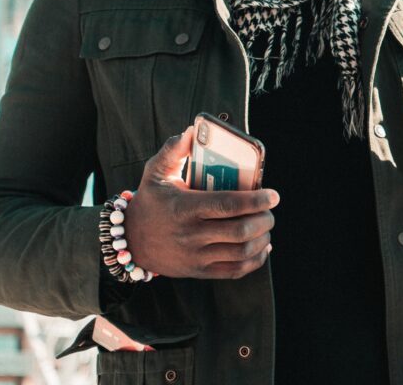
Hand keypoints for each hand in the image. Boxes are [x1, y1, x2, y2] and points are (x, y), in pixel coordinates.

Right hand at [123, 127, 278, 278]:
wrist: (130, 242)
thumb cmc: (149, 202)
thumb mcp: (155, 173)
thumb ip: (173, 150)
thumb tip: (192, 131)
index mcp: (184, 208)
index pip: (227, 205)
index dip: (255, 200)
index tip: (273, 194)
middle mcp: (191, 235)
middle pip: (240, 231)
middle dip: (264, 219)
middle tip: (270, 209)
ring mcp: (196, 256)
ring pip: (241, 252)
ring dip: (262, 238)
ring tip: (266, 225)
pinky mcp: (199, 271)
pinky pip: (234, 271)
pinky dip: (255, 260)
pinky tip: (262, 246)